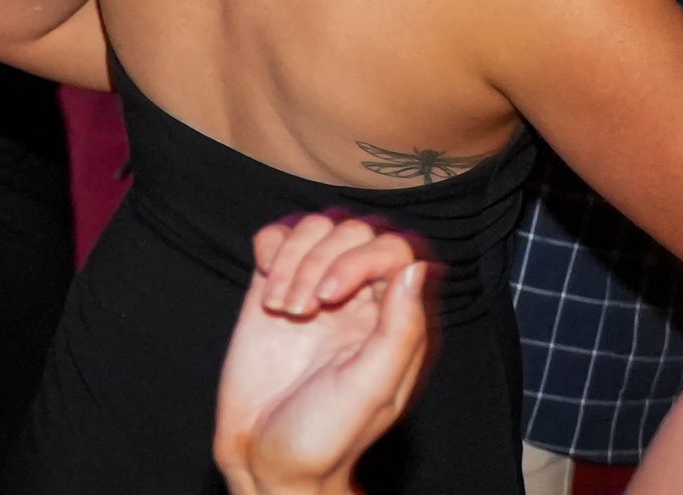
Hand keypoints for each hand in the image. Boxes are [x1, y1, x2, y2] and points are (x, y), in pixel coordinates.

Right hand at [214, 215, 431, 494]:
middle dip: (321, 260)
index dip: (363, 257)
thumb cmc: (326, 435)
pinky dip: (269, 249)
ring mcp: (316, 290)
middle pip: (354, 229)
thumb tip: (418, 267)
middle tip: (305, 311)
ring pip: (315, 227)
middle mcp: (362, 300)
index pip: (398, 249)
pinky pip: (276, 235)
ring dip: (292, 259)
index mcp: (398, 323)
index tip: (332, 298)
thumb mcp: (370, 389)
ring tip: (284, 308)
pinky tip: (266, 289)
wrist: (264, 455)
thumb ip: (400, 330)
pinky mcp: (274, 287)